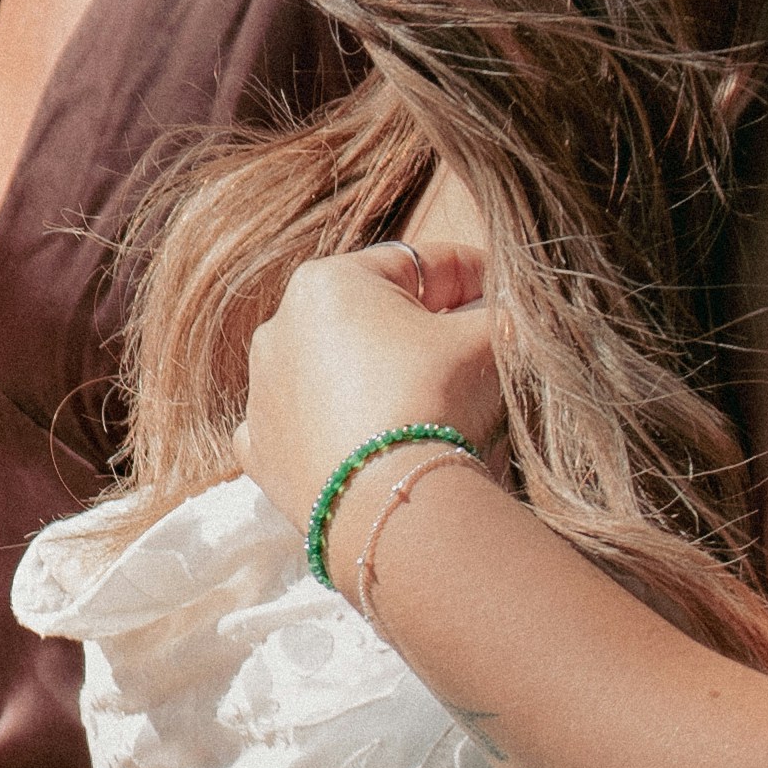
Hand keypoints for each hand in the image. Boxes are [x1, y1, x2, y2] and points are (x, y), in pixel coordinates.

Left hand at [240, 237, 499, 530]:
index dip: (475, 280)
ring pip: (335, 372)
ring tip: (429, 405)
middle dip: (422, 331)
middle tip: (472, 356)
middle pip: (372, 318)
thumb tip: (507, 306)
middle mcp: (279, 328)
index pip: (421, 267)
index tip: (507, 301)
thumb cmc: (437, 399)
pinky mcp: (260, 449)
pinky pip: (307, 426)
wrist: (388, 500)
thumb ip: (504, 308)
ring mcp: (262, 391)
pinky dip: (339, 430)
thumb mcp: (494, 336)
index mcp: (327, 282)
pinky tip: (375, 444)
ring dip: (378, 379)